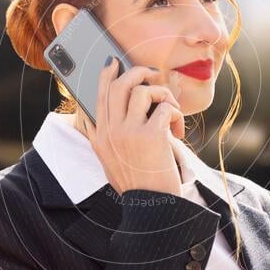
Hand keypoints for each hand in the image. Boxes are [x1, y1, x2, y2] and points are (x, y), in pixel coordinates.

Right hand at [85, 57, 184, 196]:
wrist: (151, 207)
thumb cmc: (135, 184)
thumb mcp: (108, 161)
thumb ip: (101, 137)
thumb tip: (92, 114)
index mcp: (99, 137)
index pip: (98, 95)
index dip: (106, 75)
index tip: (113, 62)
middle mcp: (110, 131)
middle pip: (120, 84)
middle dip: (139, 72)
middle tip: (153, 76)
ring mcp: (129, 132)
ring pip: (144, 90)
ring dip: (162, 95)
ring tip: (170, 111)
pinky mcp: (151, 135)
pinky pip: (164, 108)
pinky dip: (175, 115)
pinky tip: (177, 131)